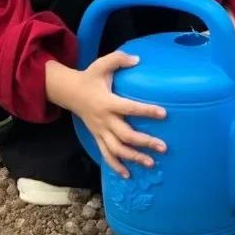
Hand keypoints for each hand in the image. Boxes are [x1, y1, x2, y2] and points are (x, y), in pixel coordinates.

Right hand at [46, 54, 166, 178]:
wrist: (70, 92)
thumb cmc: (90, 78)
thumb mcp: (101, 64)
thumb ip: (119, 59)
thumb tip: (138, 60)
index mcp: (107, 102)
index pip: (129, 108)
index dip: (146, 111)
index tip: (164, 114)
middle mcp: (104, 120)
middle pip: (125, 135)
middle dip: (144, 142)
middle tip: (163, 147)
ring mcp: (100, 131)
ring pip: (117, 149)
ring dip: (133, 158)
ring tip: (151, 163)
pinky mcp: (97, 137)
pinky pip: (106, 154)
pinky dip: (115, 166)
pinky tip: (127, 175)